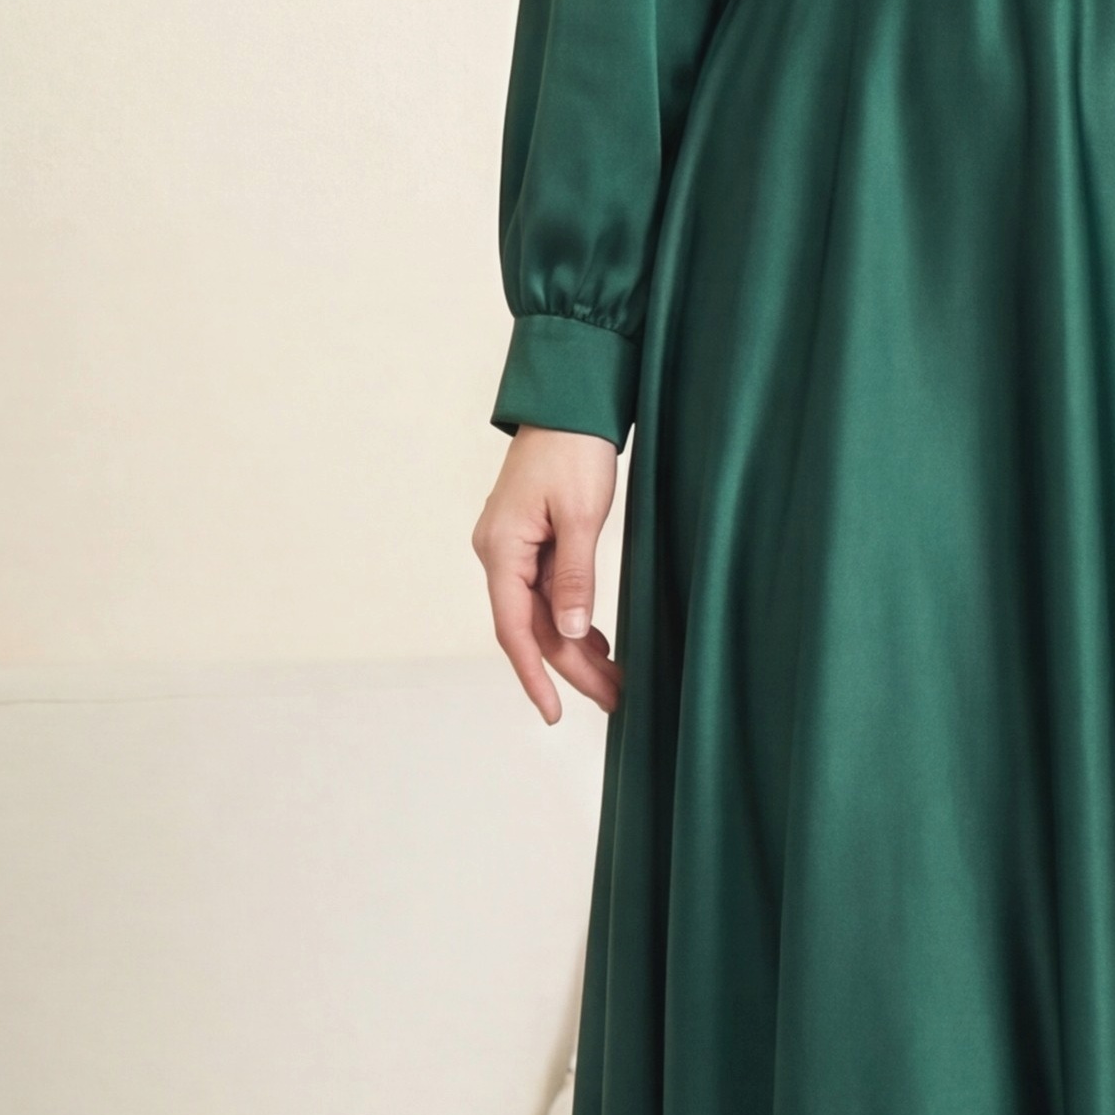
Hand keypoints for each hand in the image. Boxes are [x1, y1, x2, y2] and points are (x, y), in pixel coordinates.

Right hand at [474, 427, 621, 721]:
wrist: (567, 401)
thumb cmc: (572, 450)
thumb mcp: (579, 516)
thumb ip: (576, 578)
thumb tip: (572, 634)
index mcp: (502, 551)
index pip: (515, 630)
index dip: (535, 676)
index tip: (555, 713)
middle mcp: (500, 554)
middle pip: (534, 627)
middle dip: (572, 668)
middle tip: (615, 699)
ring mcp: (513, 548)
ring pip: (543, 613)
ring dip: (576, 646)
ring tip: (614, 680)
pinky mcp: (531, 540)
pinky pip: (548, 591)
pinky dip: (574, 618)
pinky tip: (598, 640)